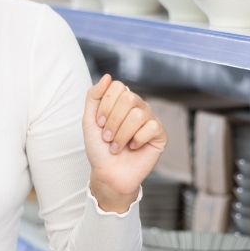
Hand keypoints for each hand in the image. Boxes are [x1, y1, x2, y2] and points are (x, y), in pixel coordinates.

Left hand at [83, 75, 166, 212]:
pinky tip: (133, 147)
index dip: (106, 105)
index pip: (117, 87)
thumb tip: (107, 76)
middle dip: (113, 121)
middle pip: (129, 98)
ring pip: (138, 114)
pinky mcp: (160, 134)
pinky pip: (151, 127)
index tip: (100, 123)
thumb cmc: (99, 149)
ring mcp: (150, 119)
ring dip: (122, 134)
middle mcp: (137, 107)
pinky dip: (137, 140)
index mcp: (121, 102)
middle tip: (107, 137)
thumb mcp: (89, 121)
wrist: (108, 174)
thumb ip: (94, 96)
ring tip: (117, 147)